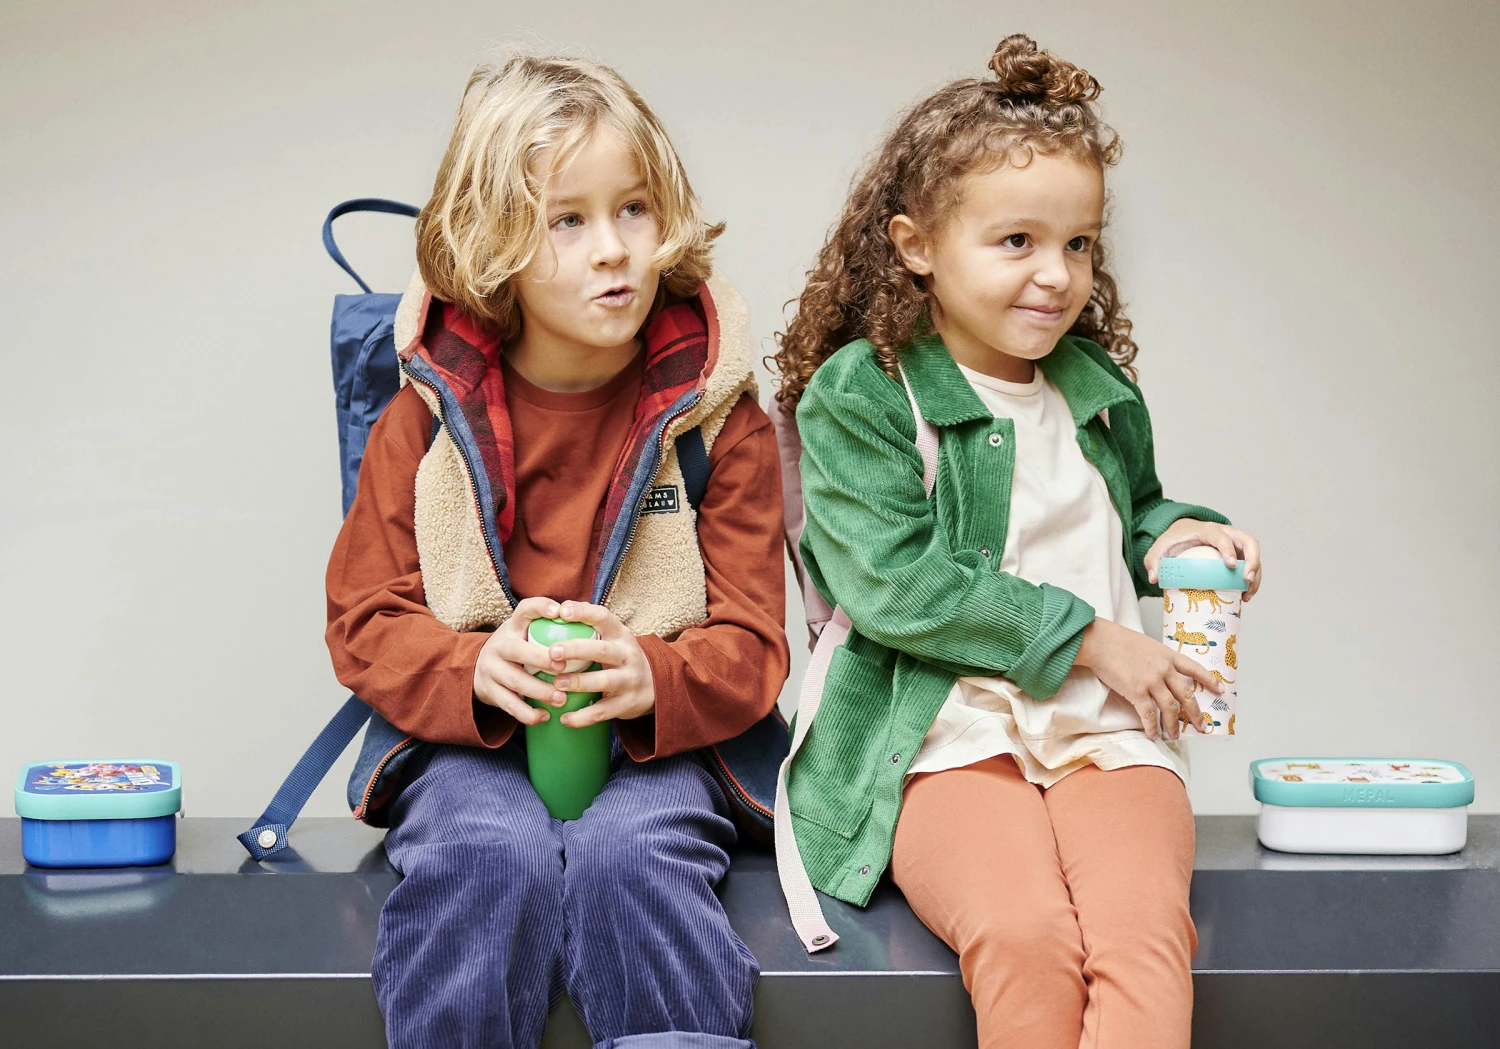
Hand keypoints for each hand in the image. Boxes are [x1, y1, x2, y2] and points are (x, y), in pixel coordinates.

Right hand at [472, 597, 571, 725]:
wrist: (477, 669)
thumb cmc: (517, 649)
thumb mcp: (525, 634)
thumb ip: (549, 630)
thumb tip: (592, 624)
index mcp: (513, 627)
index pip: (524, 610)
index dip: (540, 607)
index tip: (559, 611)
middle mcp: (499, 645)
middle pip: (516, 649)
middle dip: (540, 658)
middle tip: (562, 667)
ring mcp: (491, 669)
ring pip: (515, 681)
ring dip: (540, 691)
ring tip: (562, 699)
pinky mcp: (488, 692)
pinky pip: (510, 705)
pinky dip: (528, 713)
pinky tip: (545, 716)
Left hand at [546, 601, 655, 727]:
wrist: (655, 686)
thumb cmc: (621, 658)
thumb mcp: (614, 638)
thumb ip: (592, 626)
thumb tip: (561, 608)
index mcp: (620, 635)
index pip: (604, 617)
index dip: (584, 613)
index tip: (562, 611)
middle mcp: (627, 656)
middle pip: (603, 650)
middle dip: (576, 650)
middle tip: (552, 652)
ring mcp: (629, 681)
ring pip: (604, 681)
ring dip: (579, 682)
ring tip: (557, 683)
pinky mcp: (626, 704)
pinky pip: (603, 711)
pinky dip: (582, 717)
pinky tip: (564, 718)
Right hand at [1075, 618, 1223, 740]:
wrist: (1100, 641)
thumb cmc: (1118, 641)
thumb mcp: (1147, 645)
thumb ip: (1158, 659)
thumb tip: (1163, 673)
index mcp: (1168, 655)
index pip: (1195, 669)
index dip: (1209, 681)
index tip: (1220, 690)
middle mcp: (1164, 669)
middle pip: (1186, 695)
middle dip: (1195, 714)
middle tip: (1201, 726)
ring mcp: (1151, 681)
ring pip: (1170, 708)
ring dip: (1173, 725)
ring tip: (1175, 735)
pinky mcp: (1136, 691)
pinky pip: (1149, 714)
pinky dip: (1152, 727)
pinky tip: (1153, 735)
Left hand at [1144, 518, 1262, 600]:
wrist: (1183, 533)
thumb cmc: (1174, 540)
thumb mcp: (1159, 548)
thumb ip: (1152, 560)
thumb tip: (1154, 578)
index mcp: (1206, 530)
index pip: (1221, 536)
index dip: (1228, 549)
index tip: (1230, 566)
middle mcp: (1226, 533)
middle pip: (1248, 541)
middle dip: (1252, 560)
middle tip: (1246, 580)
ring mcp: (1235, 542)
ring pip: (1254, 554)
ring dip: (1255, 574)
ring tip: (1247, 595)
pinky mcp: (1239, 553)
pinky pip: (1251, 563)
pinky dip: (1251, 579)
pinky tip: (1245, 595)